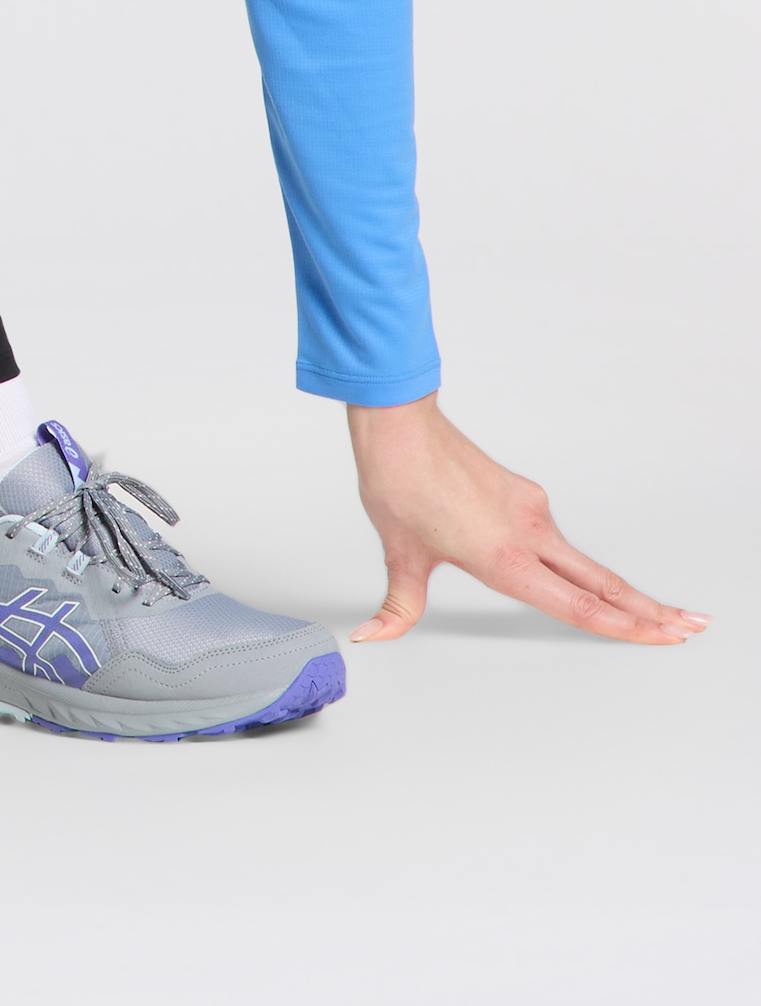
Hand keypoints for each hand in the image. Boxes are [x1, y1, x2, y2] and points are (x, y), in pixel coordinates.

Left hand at [346, 394, 704, 646]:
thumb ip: (397, 607)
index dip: (626, 627)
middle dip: (649, 610)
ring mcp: (530, 509)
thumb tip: (373, 635)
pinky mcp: (524, 494)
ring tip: (652, 612)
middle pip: (603, 583)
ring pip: (585, 561)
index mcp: (505, 557)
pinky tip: (582, 576)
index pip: (579, 605)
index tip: (664, 637)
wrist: (398, 424)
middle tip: (688, 627)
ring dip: (618, 589)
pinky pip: (558, 538)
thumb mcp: (399, 555)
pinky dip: (580, 564)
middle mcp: (528, 532)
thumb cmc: (399, 481)